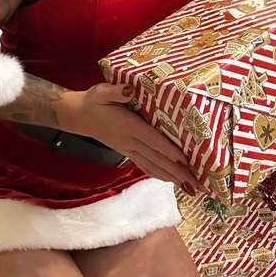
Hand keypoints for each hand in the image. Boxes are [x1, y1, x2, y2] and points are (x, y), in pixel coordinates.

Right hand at [60, 83, 209, 195]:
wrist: (78, 116)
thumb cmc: (93, 101)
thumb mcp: (102, 92)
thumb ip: (116, 91)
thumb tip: (129, 89)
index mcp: (129, 126)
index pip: (153, 140)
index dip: (169, 151)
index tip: (185, 162)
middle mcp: (131, 141)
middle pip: (158, 159)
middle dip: (178, 172)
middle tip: (198, 184)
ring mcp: (129, 149)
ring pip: (154, 166)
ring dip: (173, 178)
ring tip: (190, 187)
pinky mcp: (127, 152)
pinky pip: (146, 166)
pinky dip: (159, 174)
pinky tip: (171, 181)